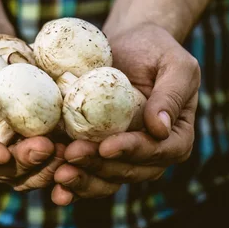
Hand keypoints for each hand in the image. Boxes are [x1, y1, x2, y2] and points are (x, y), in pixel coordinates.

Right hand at [0, 16, 64, 190]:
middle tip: (46, 148)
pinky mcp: (28, 128)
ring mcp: (5, 138)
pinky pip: (46, 146)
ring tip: (69, 151)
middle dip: (23, 163)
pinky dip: (63, 149)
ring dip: (48, 164)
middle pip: (0, 166)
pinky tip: (80, 141)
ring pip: (27, 166)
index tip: (1, 154)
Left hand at [52, 22, 199, 204]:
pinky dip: (71, 180)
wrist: (128, 43)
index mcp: (176, 137)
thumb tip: (161, 128)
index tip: (106, 147)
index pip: (158, 152)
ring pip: (105, 179)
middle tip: (71, 154)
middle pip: (128, 171)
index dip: (132, 152)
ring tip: (57, 172)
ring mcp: (123, 156)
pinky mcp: (98, 151)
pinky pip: (86, 172)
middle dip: (99, 167)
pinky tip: (52, 183)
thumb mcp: (175, 63)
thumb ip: (172, 93)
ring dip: (81, 179)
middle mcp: (151, 154)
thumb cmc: (156, 49)